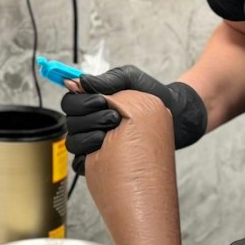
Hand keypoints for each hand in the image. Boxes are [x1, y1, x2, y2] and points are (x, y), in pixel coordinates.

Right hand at [60, 65, 207, 173]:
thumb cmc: (152, 95)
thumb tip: (78, 81)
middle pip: (70, 123)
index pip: (69, 103)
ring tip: (116, 134)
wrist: (175, 118)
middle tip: (115, 118)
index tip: (101, 101)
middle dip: (90, 119)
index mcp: (91, 102)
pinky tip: (110, 153)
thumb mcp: (130, 79)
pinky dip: (91, 160)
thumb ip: (105, 80)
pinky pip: (81, 165)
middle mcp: (88, 122)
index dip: (80, 102)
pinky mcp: (100, 161)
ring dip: (91, 139)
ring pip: (73, 143)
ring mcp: (93, 142)